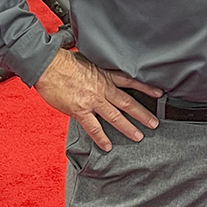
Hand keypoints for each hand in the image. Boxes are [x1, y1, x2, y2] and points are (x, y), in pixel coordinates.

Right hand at [33, 48, 162, 150]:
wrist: (48, 64)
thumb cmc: (63, 60)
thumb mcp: (87, 59)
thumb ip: (96, 69)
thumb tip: (99, 73)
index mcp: (105, 75)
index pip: (130, 81)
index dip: (146, 88)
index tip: (159, 93)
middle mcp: (103, 88)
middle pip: (128, 102)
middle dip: (143, 114)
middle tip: (154, 123)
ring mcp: (92, 100)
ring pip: (115, 116)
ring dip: (128, 127)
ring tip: (139, 136)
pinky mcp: (80, 110)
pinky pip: (93, 127)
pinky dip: (101, 137)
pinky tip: (108, 146)